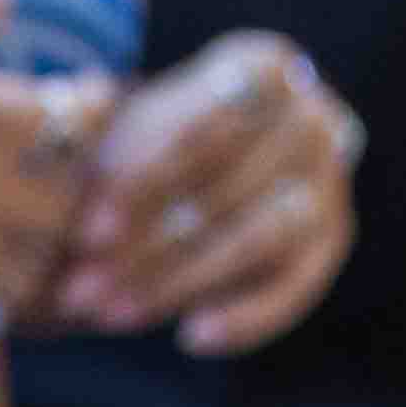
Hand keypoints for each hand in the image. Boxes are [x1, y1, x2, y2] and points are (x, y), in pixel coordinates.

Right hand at [0, 0, 109, 343]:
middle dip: (59, 198)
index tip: (84, 105)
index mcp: (2, 121)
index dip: (89, 107)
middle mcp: (4, 191)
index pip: (84, 113)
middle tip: (41, 193)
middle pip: (65, 204)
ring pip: (29, 270)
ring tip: (2, 255)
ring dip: (22, 262)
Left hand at [44, 30, 358, 355]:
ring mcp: (330, 179)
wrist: (212, 163)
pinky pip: (293, 287)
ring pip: (255, 239)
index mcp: (264, 68)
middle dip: (144, 248)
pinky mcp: (332, 239)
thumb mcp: (131, 133)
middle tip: (77, 293)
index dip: (142, 184)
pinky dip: (245, 319)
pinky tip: (191, 338)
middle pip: (225, 191)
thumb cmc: (158, 141)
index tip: (85, 235)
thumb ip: (113, 160)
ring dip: (178, 283)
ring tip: (111, 316)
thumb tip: (73, 205)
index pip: (204, 128)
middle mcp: (311, 118)